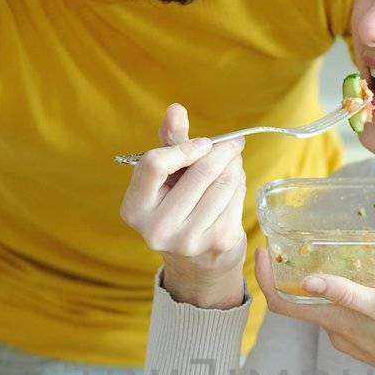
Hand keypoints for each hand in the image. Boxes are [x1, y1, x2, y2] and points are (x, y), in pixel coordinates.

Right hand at [120, 102, 247, 307]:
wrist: (197, 264)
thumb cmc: (177, 208)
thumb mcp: (166, 178)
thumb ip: (170, 143)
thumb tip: (175, 109)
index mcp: (134, 209)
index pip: (154, 164)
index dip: (183, 147)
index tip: (203, 143)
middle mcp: (157, 229)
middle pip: (198, 173)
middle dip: (221, 152)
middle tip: (234, 144)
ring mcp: (188, 240)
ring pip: (222, 184)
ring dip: (234, 167)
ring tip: (233, 164)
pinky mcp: (217, 244)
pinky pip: (236, 199)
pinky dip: (240, 185)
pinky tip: (235, 185)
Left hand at [255, 248, 374, 374]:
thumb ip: (349, 295)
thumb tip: (307, 282)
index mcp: (337, 324)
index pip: (283, 305)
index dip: (266, 279)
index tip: (263, 252)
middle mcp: (338, 333)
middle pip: (300, 303)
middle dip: (292, 274)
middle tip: (296, 242)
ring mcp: (353, 339)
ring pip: (324, 307)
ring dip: (320, 282)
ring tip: (331, 251)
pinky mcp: (368, 340)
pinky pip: (344, 314)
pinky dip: (342, 293)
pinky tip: (362, 277)